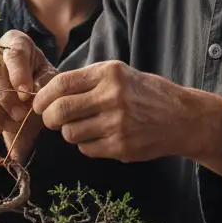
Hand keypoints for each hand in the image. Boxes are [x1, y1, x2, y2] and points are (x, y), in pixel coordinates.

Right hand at [0, 30, 56, 140]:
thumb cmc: (40, 79)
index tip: (26, 95)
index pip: (13, 53)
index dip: (18, 75)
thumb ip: (45, 82)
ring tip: (13, 126)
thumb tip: (29, 94)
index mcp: (14, 41)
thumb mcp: (50, 77)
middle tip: (20, 115)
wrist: (30, 95)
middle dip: (5, 98)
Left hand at [32, 60, 221, 169]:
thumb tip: (48, 91)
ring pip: (70, 133)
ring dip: (69, 132)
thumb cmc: (147, 93)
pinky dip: (86, 145)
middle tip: (50, 120)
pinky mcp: (121, 146)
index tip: (39, 103)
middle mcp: (112, 96)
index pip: (61, 84)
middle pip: (60, 111)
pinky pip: (86, 149)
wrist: (183, 118)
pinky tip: (100, 137)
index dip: (43, 96)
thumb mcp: (120, 74)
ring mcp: (117, 123)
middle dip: (48, 118)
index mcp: (109, 73)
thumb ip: (88, 80)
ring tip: (81, 127)